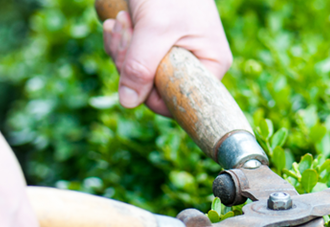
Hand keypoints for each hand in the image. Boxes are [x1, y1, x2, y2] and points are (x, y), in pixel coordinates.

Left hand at [102, 0, 232, 116]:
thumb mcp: (155, 28)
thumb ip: (141, 66)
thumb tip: (128, 102)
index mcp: (211, 66)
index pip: (180, 101)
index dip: (151, 92)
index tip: (133, 65)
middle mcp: (197, 65)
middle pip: (156, 89)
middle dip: (131, 63)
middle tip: (125, 30)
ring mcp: (175, 56)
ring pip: (140, 75)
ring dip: (123, 49)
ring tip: (123, 21)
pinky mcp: (157, 47)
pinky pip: (134, 60)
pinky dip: (121, 42)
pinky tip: (119, 22)